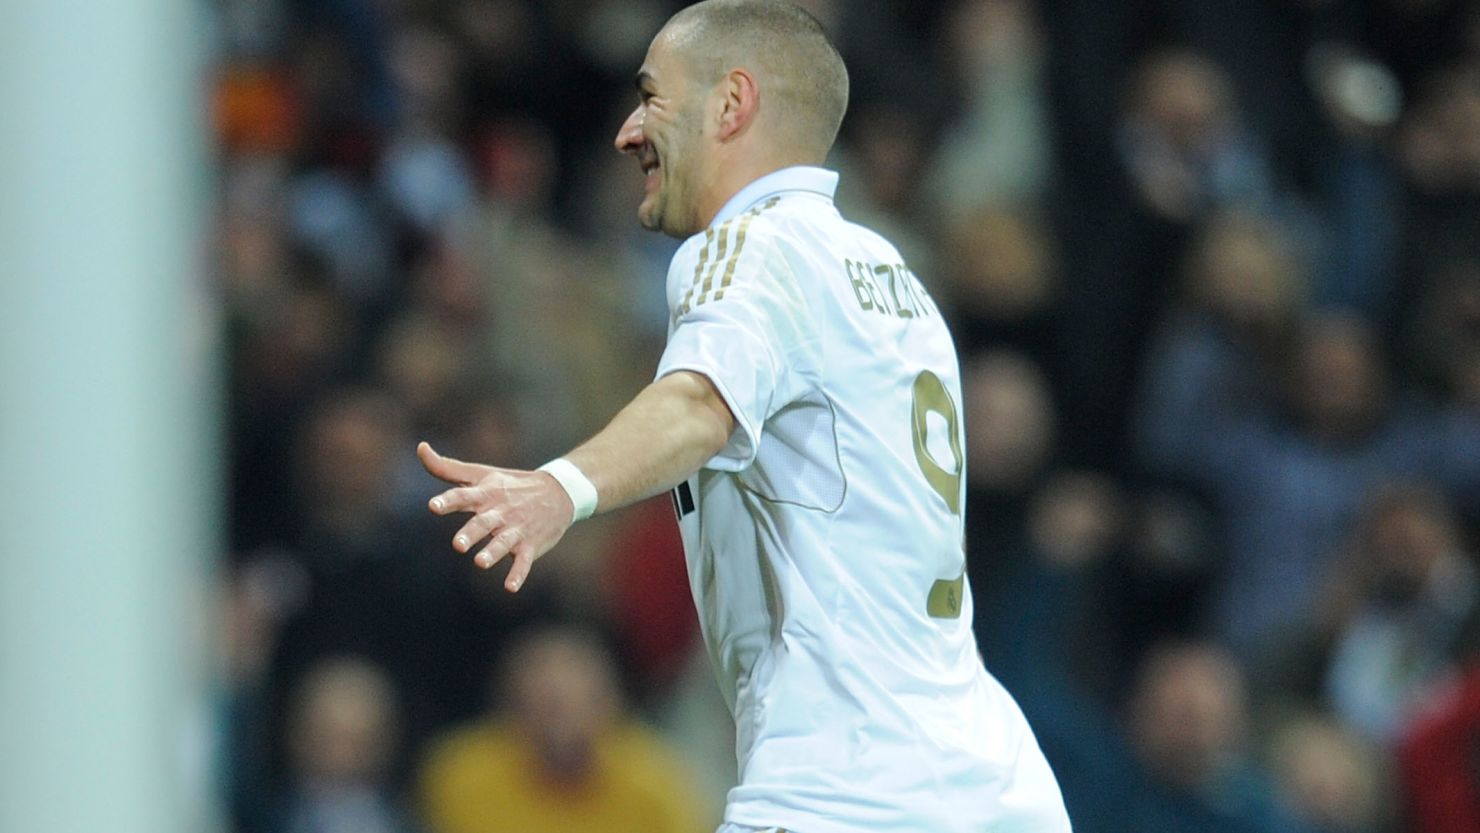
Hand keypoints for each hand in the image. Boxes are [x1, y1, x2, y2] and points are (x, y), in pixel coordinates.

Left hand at [417, 441, 574, 591]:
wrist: (559, 492)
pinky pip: (524, 561)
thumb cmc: (510, 484)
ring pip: (503, 542)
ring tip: (480, 563)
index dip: (448, 501)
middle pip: (483, 523)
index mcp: (486, 493)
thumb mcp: (480, 473)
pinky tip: (510, 587)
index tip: (433, 506)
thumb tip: (421, 448)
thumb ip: (446, 467)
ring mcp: (517, 528)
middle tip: (458, 545)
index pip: (464, 496)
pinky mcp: (530, 545)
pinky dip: (519, 574)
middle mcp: (501, 511)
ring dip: (493, 552)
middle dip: (472, 533)